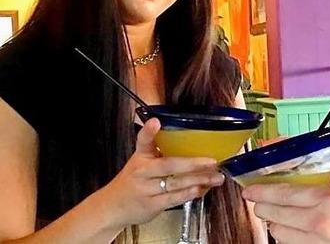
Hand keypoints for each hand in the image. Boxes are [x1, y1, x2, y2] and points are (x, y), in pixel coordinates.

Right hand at [94, 118, 225, 227]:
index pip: (143, 141)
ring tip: (216, 177)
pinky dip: (188, 194)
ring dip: (198, 180)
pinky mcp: (151, 205)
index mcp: (140, 156)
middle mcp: (142, 171)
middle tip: (212, 161)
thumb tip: (193, 142)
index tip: (156, 122)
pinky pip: (173, 199)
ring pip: (175, 183)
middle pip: (168, 165)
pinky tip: (201, 190)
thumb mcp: (142, 161)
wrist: (113, 207)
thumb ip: (160, 151)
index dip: (148, 131)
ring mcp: (146, 189)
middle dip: (192, 163)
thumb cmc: (135, 180)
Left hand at [242, 173, 329, 243]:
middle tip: (260, 199)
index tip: (250, 188)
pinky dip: (287, 235)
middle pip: (273, 214)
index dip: (261, 190)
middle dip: (263, 205)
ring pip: (277, 233)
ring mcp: (315, 243)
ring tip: (279, 214)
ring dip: (275, 221)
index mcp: (328, 201)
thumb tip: (320, 173)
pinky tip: (295, 228)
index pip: (283, 193)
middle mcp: (317, 222)